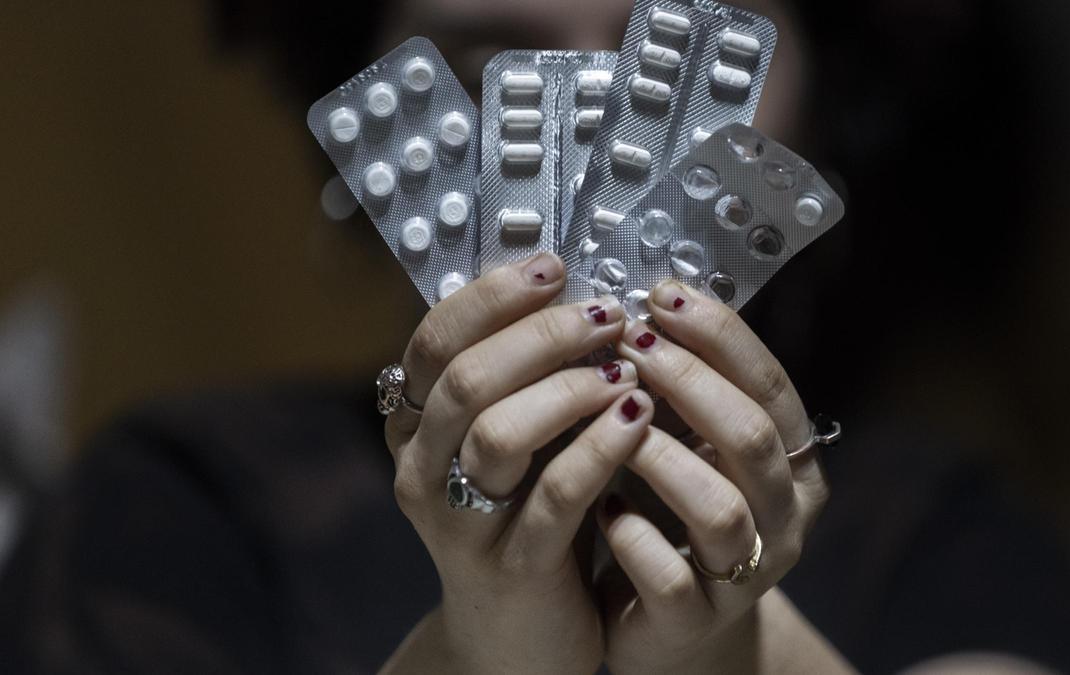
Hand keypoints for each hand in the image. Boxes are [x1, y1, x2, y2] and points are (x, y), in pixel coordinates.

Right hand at [382, 253, 654, 674]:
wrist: (516, 638)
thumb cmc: (522, 519)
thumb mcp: (510, 444)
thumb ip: (521, 379)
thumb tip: (570, 292)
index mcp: (417, 429)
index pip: (435, 341)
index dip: (493, 296)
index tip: (555, 266)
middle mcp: (423, 471)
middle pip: (466, 377)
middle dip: (543, 334)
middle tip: (606, 314)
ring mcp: (462, 522)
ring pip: (500, 432)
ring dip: (571, 387)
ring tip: (625, 367)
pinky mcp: (514, 566)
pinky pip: (556, 494)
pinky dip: (601, 446)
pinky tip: (639, 418)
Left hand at [595, 280, 838, 673]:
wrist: (669, 623)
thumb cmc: (672, 514)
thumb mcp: (690, 445)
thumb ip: (681, 391)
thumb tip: (643, 308)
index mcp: (789, 462)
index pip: (769, 385)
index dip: (719, 336)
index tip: (663, 297)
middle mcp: (782, 516)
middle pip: (752, 437)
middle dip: (690, 381)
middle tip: (632, 345)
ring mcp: (744, 572)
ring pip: (720, 508)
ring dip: (662, 456)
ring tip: (614, 422)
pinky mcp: (696, 619)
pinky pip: (671, 580)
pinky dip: (634, 538)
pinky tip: (604, 508)